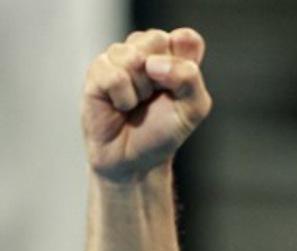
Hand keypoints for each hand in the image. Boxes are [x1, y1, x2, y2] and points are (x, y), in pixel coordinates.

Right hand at [82, 28, 211, 181]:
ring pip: (134, 56)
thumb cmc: (163, 131)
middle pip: (158, 40)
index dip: (184, 63)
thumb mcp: (193, 109)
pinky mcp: (97, 70)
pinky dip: (123, 97)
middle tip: (155, 97)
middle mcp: (147, 50)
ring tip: (137, 103)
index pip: (186, 39)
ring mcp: (119, 57)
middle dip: (162, 78)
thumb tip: (154, 62)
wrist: (135, 159)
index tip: (179, 89)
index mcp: (174, 54)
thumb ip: (189, 79)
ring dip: (141, 89)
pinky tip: (120, 105)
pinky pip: (114, 75)